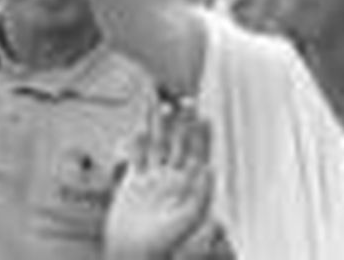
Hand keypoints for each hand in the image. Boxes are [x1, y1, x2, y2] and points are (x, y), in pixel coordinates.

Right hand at [105, 102, 215, 259]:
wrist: (132, 255)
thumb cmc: (161, 245)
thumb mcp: (186, 221)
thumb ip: (200, 196)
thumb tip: (211, 169)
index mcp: (187, 189)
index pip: (197, 154)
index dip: (202, 135)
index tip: (204, 115)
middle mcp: (172, 181)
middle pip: (178, 144)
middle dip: (182, 122)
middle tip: (186, 99)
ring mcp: (153, 181)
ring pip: (156, 144)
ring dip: (158, 124)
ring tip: (159, 103)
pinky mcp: (134, 184)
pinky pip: (137, 156)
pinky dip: (137, 141)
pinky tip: (139, 126)